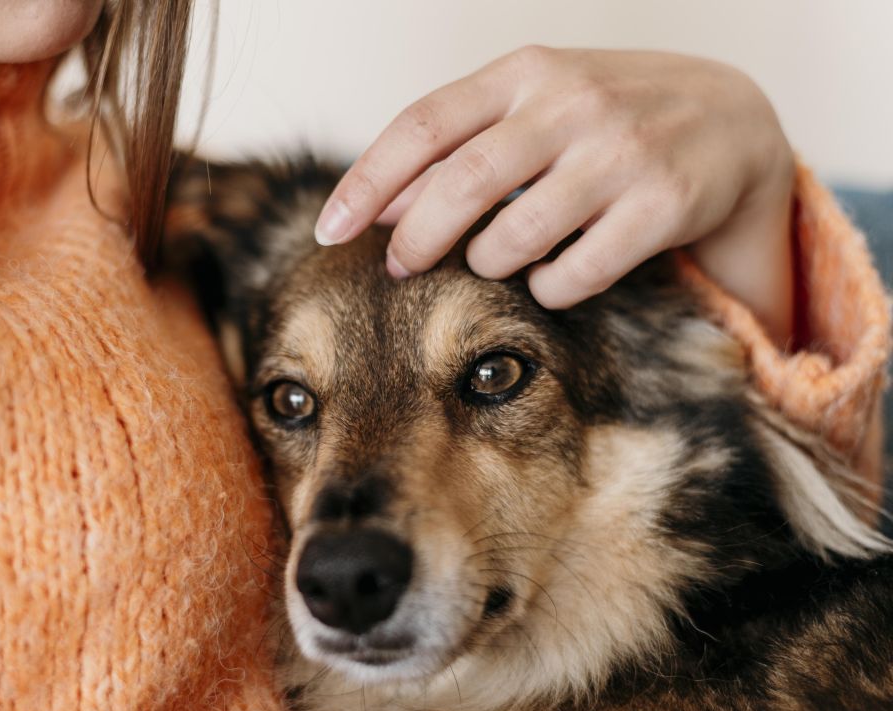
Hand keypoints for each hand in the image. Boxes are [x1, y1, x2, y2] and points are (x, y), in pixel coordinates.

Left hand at [315, 47, 794, 341]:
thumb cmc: (605, 120)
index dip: (366, 182)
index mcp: (526, 71)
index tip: (328, 230)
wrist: (733, 120)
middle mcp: (572, 102)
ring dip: (487, 263)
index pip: (423, 125)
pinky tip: (551, 277)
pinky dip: (547, 287)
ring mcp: (622, 151)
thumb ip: (459, 144)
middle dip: (415, 237)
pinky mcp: (664, 203)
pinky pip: (575, 272)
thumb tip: (377, 207)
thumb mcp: (534, 106)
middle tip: (396, 268)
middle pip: (461, 183)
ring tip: (492, 261)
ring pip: (515, 235)